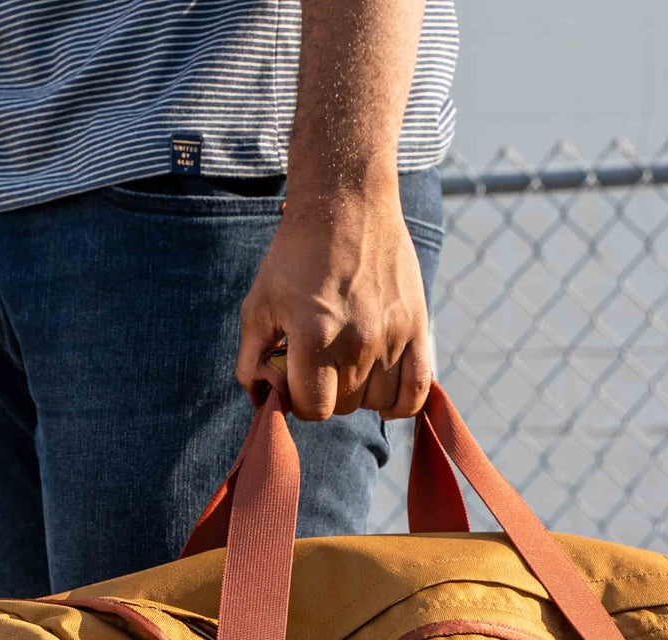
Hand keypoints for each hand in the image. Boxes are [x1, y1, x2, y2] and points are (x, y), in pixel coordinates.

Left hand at [236, 181, 431, 421]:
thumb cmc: (296, 253)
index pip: (313, 408)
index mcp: (315, 337)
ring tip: (347, 363)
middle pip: (343, 406)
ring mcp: (391, 336)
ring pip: (377, 403)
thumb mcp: (259, 302)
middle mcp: (357, 341)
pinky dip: (400, 403)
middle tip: (320, 361)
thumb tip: (261, 398)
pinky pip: (416, 392)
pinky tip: (383, 393)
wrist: (347, 202)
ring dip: (359, 393)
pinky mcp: (417, 327)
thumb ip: (250, 358)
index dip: (300, 399)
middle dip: (327, 391)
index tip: (297, 377)